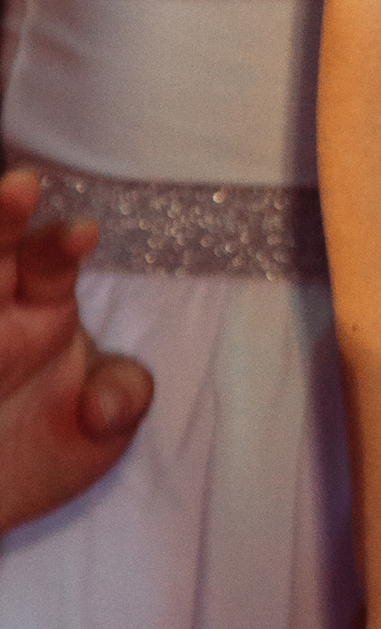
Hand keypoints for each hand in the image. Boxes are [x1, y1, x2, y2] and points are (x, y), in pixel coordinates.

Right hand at [0, 164, 150, 531]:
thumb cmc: (45, 441)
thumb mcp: (100, 429)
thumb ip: (120, 400)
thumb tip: (104, 407)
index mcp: (42, 301)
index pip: (51, 260)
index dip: (63, 245)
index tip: (84, 232)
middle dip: (3, 219)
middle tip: (20, 186)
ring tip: (2, 204)